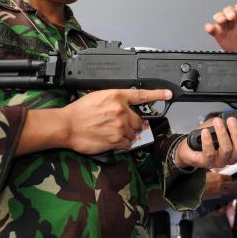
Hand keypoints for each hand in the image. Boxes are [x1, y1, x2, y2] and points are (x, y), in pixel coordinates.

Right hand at [18, 88, 171, 155]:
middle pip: (138, 120)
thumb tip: (127, 108)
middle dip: (131, 123)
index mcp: (117, 96)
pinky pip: (128, 143)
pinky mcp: (116, 140)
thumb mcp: (99, 96)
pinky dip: (122, 143)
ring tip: (111, 131)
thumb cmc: (79, 111)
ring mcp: (119, 126)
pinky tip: (111, 139)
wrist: (67, 125)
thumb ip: (117, 101)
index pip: (142, 94)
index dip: (158, 94)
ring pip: (133, 133)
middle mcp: (121, 110)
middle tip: (117, 124)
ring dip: (126, 134)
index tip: (168, 94)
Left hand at [174, 116, 236, 169]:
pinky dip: (208, 141)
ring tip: (217, 122)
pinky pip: (210, 153)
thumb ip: (228, 123)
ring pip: (226, 149)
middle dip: (236, 132)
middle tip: (231, 120)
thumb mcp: (219, 126)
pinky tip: (205, 133)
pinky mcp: (207, 163)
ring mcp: (219, 161)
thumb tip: (233, 115)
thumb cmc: (205, 137)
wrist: (188, 147)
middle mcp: (230, 156)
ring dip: (222, 133)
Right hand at [203, 171, 233, 198]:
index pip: (229, 177)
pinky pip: (221, 194)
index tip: (229, 178)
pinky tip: (216, 192)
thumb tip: (216, 175)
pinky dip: (220, 193)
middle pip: (231, 184)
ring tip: (222, 188)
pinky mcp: (217, 195)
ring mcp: (220, 190)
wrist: (198, 188)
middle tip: (228, 183)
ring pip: (227, 190)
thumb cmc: (201, 180)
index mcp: (220, 177)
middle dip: (230, 184)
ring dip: (225, 189)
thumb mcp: (209, 174)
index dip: (229, 178)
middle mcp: (222, 183)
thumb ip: (215, 175)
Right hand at [204, 3, 236, 51]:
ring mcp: (223, 24)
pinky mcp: (217, 33)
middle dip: (229, 12)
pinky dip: (209, 27)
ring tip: (222, 21)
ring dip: (219, 17)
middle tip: (231, 17)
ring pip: (218, 16)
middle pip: (228, 10)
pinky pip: (211, 28)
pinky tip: (210, 28)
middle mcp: (231, 17)